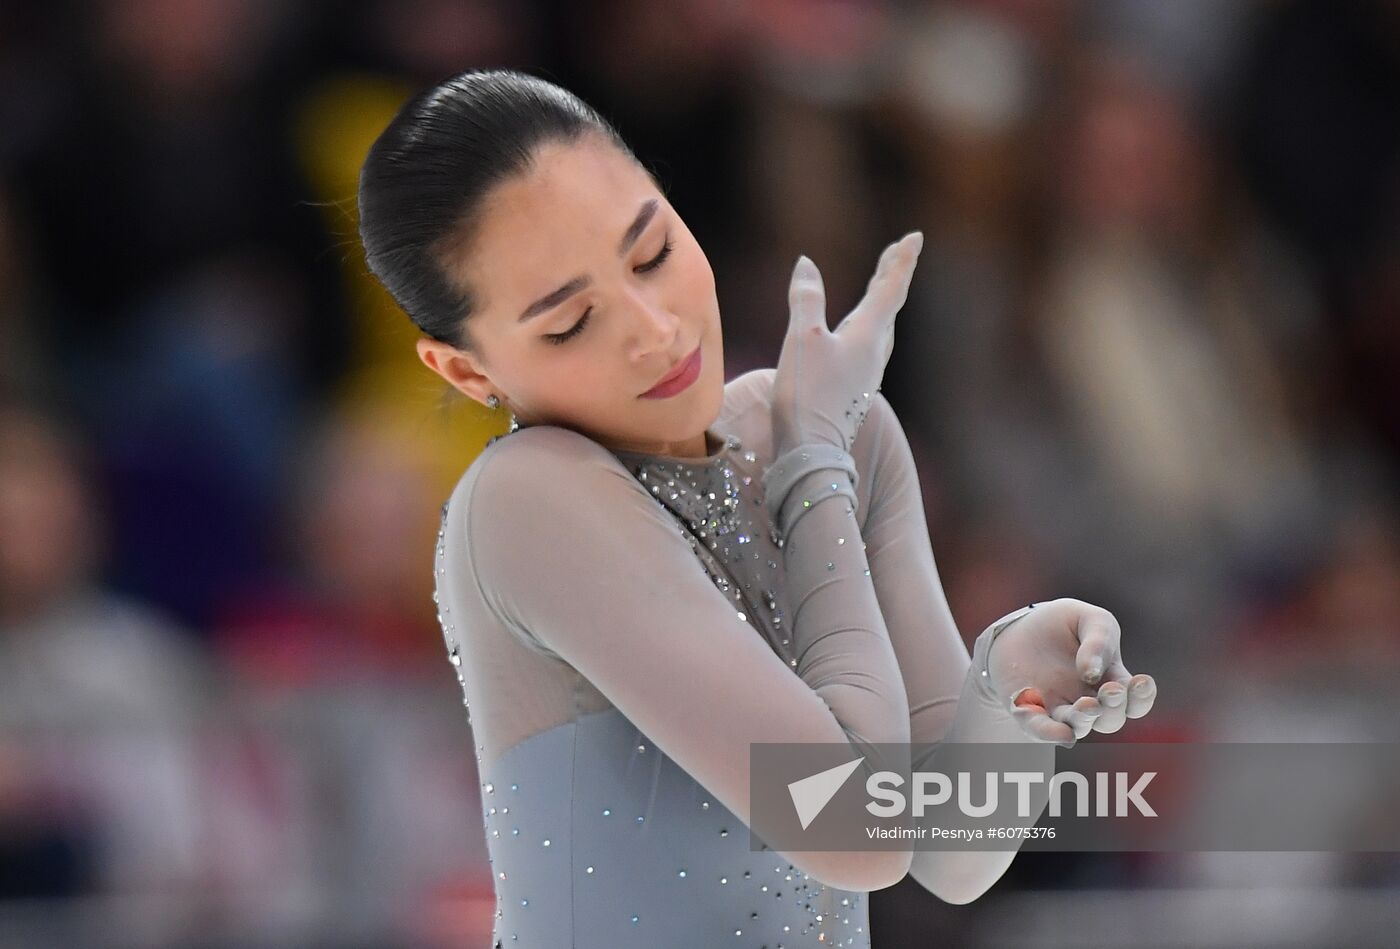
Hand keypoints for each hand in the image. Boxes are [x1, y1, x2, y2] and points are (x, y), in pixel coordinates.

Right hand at [771, 232, 922, 455]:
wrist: (812, 453)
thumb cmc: (809, 395)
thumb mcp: (803, 340)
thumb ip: (806, 300)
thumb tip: (806, 264)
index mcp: (868, 336)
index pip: (889, 289)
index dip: (900, 261)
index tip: (914, 237)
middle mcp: (873, 354)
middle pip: (887, 308)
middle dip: (890, 278)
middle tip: (897, 254)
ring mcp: (864, 376)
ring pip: (879, 329)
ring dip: (880, 304)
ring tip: (879, 288)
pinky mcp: (852, 392)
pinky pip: (866, 348)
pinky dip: (866, 329)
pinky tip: (854, 338)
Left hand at [984, 598, 1157, 747]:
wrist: (1021, 626)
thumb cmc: (1064, 625)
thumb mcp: (1090, 621)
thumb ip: (1100, 641)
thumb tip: (1093, 673)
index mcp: (1110, 681)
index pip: (1134, 702)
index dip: (1142, 697)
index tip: (1141, 681)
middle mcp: (1088, 701)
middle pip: (1110, 720)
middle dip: (1114, 708)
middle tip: (1111, 690)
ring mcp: (1059, 708)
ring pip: (1079, 726)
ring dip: (1085, 719)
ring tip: (1088, 705)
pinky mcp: (1030, 710)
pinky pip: (1040, 728)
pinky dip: (1050, 734)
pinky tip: (1061, 733)